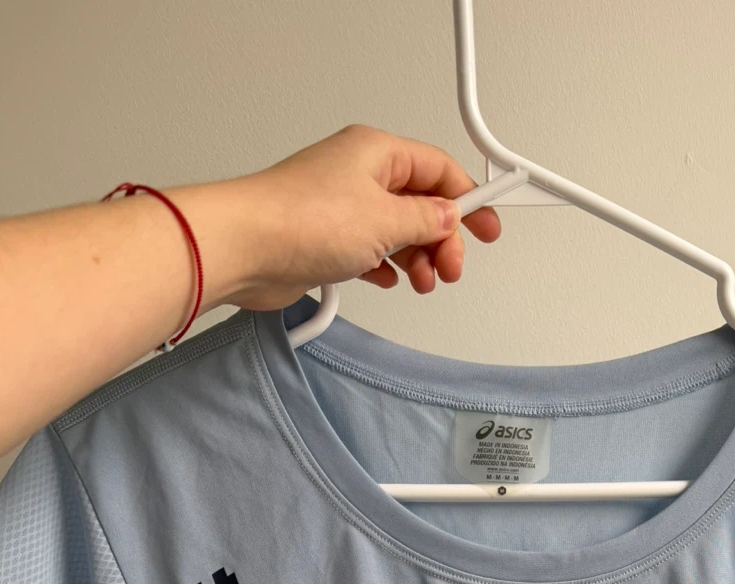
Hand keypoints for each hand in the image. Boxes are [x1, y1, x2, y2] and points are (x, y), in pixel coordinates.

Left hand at [219, 123, 501, 310]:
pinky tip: (389, 278)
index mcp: (377, 152)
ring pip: (396, 230)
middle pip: (420, 204)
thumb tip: (448, 218)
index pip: (439, 170)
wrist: (246, 248)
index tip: (488, 228)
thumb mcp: (386, 221)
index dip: (469, 199)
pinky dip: (385, 265)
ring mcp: (340, 206)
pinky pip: (369, 249)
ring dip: (415, 258)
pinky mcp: (324, 238)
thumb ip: (426, 221)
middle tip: (450, 269)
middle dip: (441, 239)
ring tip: (422, 281)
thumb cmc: (303, 220)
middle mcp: (359, 173)